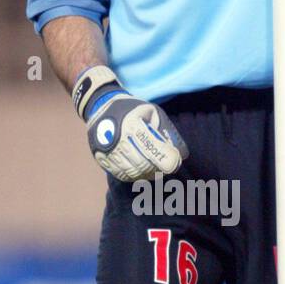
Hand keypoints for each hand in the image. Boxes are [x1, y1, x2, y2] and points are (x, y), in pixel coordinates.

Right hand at [72, 65, 188, 182]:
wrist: (101, 107)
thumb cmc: (133, 110)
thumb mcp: (154, 113)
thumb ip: (169, 133)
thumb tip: (183, 154)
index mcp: (132, 125)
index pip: (155, 151)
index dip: (169, 160)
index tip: (176, 161)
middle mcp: (118, 140)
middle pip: (145, 166)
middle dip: (160, 169)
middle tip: (167, 167)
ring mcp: (108, 151)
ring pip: (134, 173)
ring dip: (148, 174)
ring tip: (155, 169)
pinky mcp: (102, 159)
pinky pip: (122, 175)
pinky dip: (135, 176)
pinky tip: (142, 170)